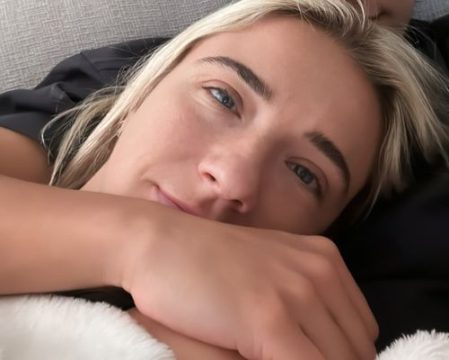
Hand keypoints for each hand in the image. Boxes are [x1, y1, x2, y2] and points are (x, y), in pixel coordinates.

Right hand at [115, 203, 376, 359]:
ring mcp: (296, 293)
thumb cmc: (206, 261)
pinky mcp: (270, 320)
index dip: (342, 358)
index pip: (362, 333)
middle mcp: (319, 271)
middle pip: (356, 352)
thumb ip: (305, 303)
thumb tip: (326, 347)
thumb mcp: (270, 271)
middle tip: (288, 358)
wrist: (157, 243)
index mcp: (325, 259)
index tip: (311, 356)